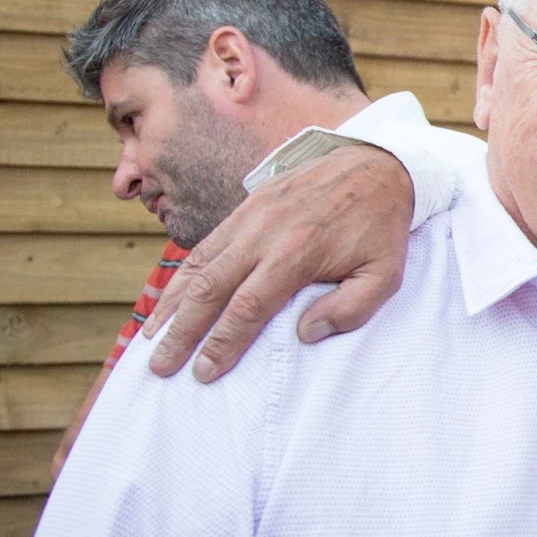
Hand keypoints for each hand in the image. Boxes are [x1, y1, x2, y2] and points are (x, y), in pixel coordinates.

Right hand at [143, 145, 415, 380]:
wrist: (375, 164)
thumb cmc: (381, 228)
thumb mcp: (385, 274)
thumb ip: (351, 308)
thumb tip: (305, 334)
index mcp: (297, 254)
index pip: (248, 307)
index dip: (223, 342)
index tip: (204, 372)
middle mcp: (263, 234)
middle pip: (210, 289)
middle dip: (182, 331)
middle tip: (161, 366)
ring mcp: (249, 217)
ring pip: (197, 265)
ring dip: (170, 304)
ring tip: (151, 338)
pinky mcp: (245, 206)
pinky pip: (205, 245)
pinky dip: (180, 275)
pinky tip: (169, 299)